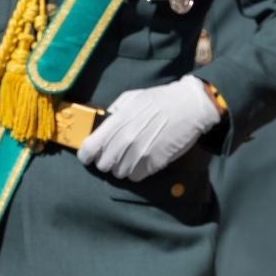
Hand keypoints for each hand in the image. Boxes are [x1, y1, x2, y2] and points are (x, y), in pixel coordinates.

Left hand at [76, 74, 222, 181]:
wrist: (189, 106)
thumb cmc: (160, 99)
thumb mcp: (131, 98)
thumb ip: (114, 112)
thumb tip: (103, 125)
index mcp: (117, 122)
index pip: (89, 148)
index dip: (86, 155)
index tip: (89, 156)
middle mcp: (125, 140)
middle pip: (103, 165)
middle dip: (106, 161)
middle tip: (114, 154)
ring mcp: (140, 153)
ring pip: (119, 173)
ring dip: (122, 167)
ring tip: (131, 157)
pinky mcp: (154, 164)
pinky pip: (135, 177)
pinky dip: (136, 172)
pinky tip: (142, 161)